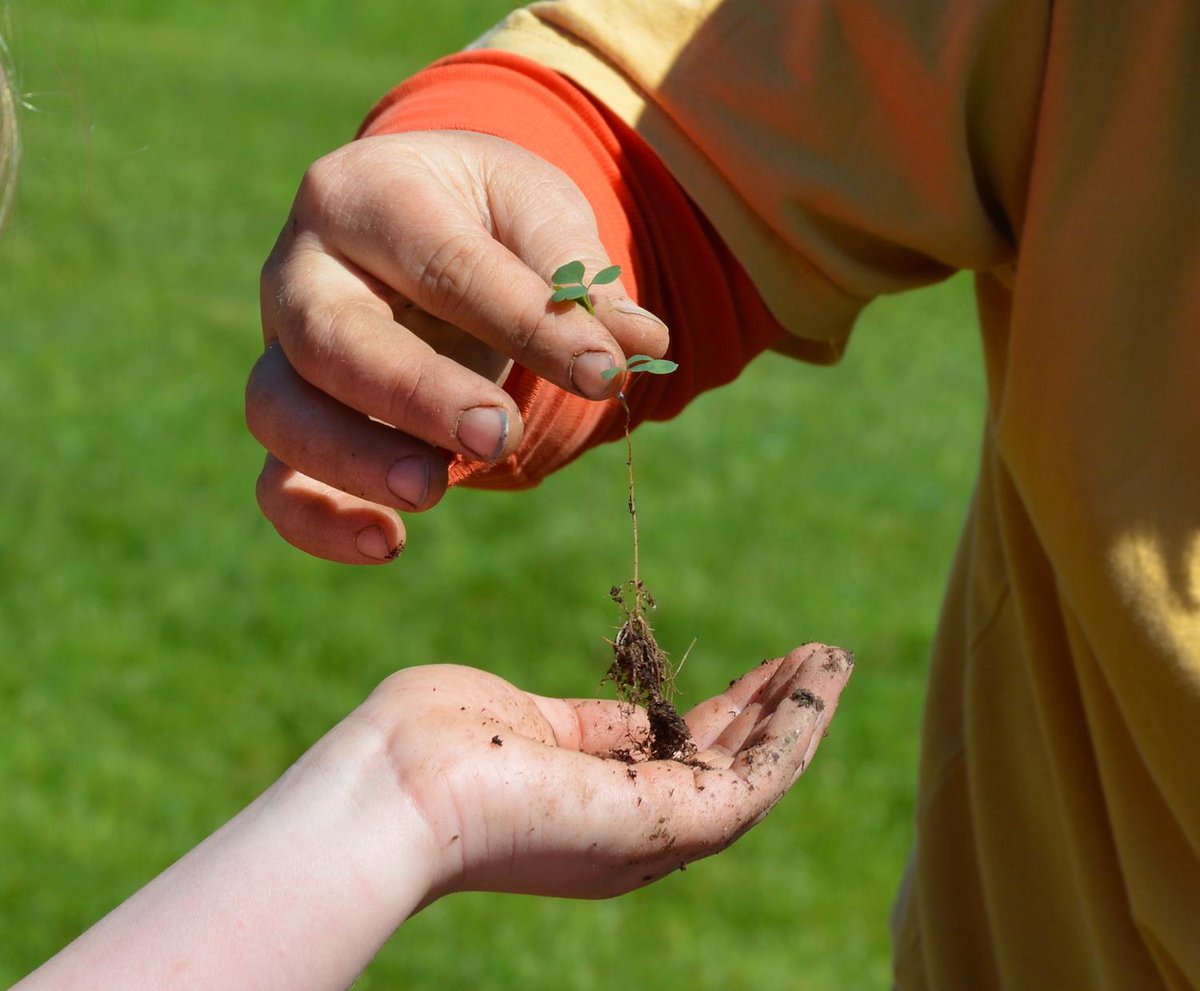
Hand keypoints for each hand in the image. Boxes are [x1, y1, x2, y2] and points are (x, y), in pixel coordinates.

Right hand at [246, 131, 669, 563]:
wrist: (422, 226)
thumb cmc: (483, 215)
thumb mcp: (534, 207)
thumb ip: (577, 270)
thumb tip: (641, 343)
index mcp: (367, 193)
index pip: (443, 264)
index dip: (525, 323)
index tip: (604, 373)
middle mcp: (304, 271)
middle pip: (330, 338)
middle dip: (416, 395)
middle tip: (497, 435)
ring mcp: (285, 350)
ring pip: (280, 411)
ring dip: (356, 460)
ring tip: (435, 490)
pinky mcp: (293, 418)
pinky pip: (275, 481)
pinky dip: (318, 520)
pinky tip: (388, 544)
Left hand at [361, 642, 852, 901]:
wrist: (399, 785)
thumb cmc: (434, 743)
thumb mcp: (531, 724)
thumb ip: (593, 730)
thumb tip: (646, 721)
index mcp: (595, 805)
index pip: (680, 758)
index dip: (727, 715)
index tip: (761, 675)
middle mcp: (636, 830)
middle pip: (728, 767)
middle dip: (773, 713)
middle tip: (817, 661)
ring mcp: (658, 831)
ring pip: (756, 772)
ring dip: (799, 715)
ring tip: (834, 661)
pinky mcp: (677, 822)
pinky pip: (762, 774)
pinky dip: (797, 727)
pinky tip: (819, 681)